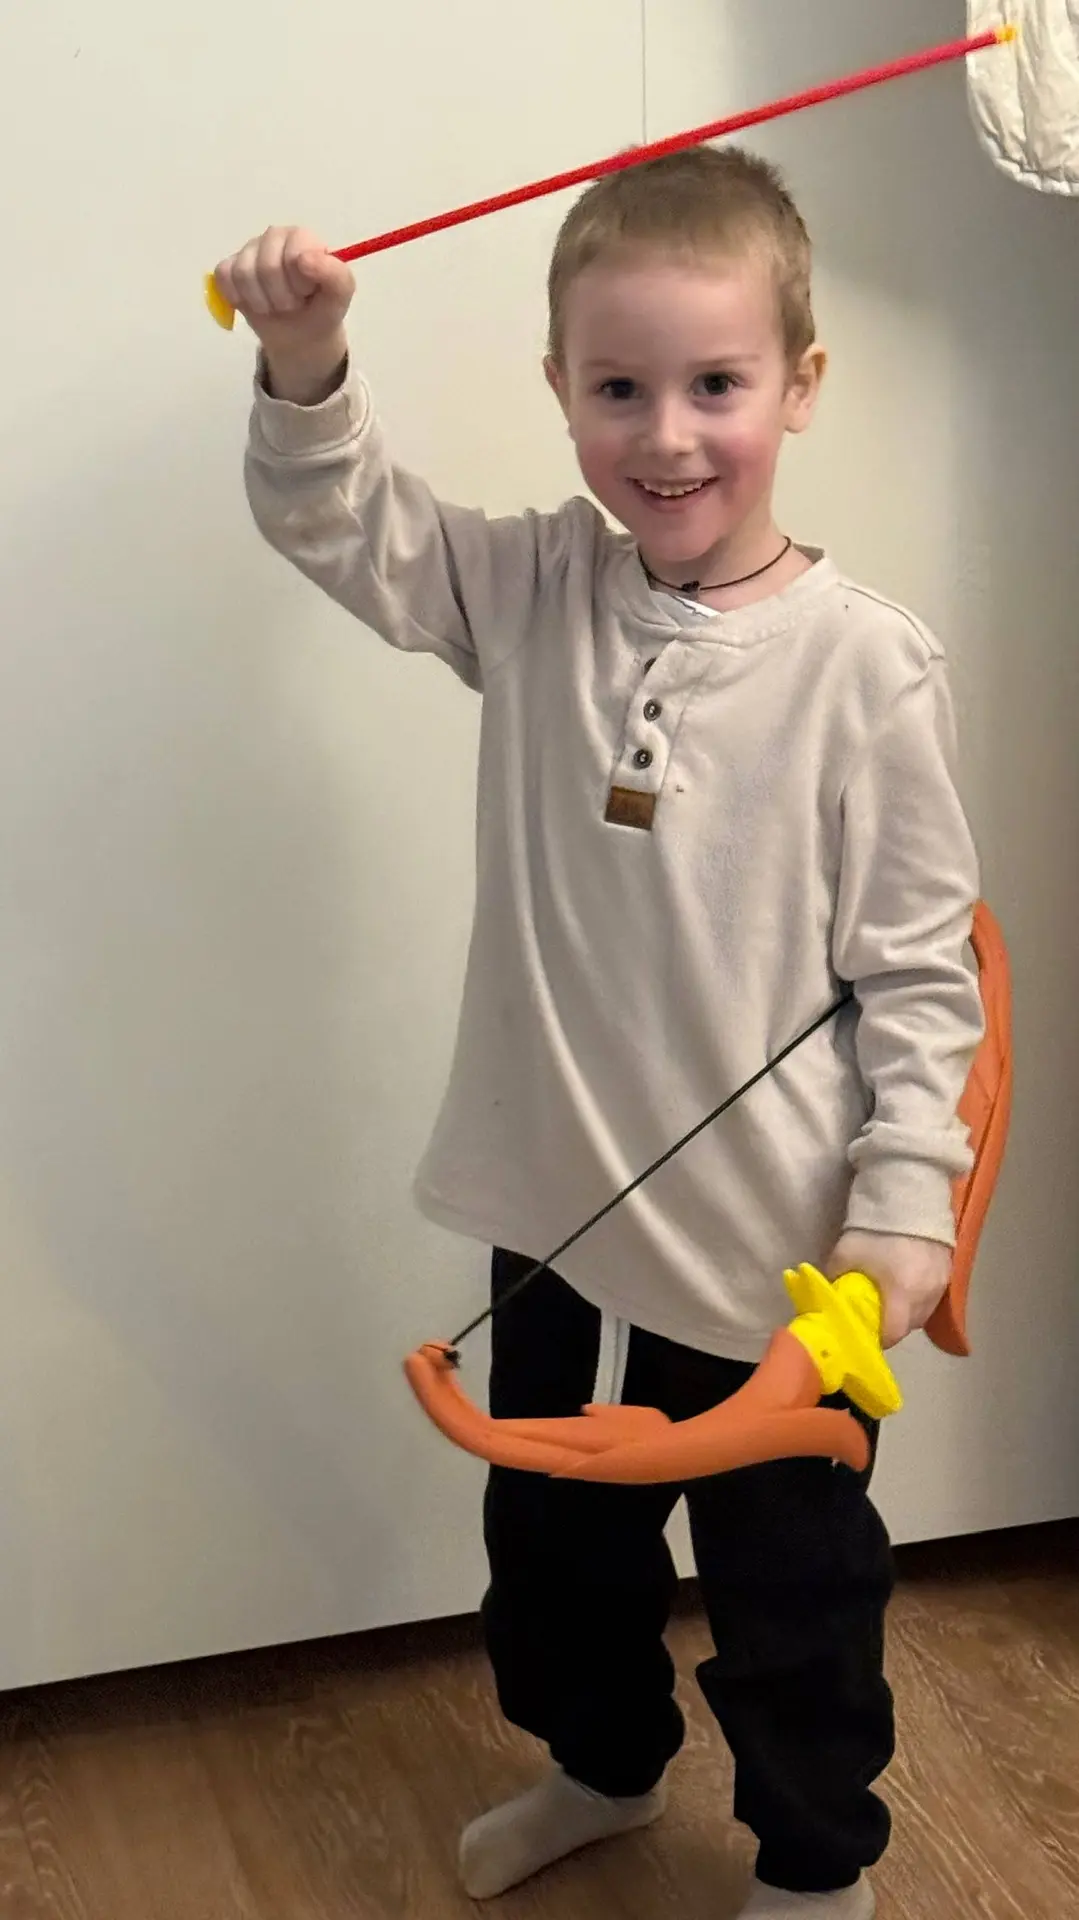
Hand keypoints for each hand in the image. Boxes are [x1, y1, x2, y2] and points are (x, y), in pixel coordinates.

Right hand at [213, 226, 355, 400]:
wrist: (301, 335)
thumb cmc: (321, 309)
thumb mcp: (340, 296)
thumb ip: (334, 275)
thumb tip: (305, 260)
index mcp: (302, 237)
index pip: (292, 255)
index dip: (299, 284)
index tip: (308, 293)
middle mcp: (274, 236)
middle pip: (266, 266)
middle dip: (280, 297)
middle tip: (291, 304)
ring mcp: (249, 250)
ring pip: (243, 273)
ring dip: (261, 301)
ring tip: (274, 305)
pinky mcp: (228, 267)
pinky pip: (224, 278)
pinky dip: (238, 298)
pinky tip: (254, 302)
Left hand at [826, 1230, 950, 1349]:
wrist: (907, 1193)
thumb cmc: (874, 1227)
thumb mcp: (845, 1254)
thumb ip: (836, 1280)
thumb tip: (829, 1298)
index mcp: (902, 1294)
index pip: (892, 1333)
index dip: (877, 1337)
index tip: (864, 1331)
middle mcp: (926, 1294)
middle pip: (910, 1326)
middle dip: (891, 1327)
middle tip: (874, 1316)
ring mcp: (942, 1283)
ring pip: (924, 1313)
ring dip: (907, 1314)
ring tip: (891, 1301)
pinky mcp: (950, 1271)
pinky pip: (934, 1297)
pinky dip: (919, 1299)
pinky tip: (906, 1286)